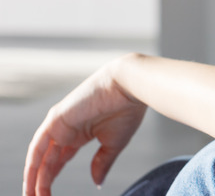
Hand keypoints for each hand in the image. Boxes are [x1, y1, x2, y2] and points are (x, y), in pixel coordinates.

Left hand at [24, 56, 146, 195]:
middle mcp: (66, 130)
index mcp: (80, 134)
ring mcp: (59, 124)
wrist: (128, 87)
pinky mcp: (56, 119)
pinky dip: (32, 163)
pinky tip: (31, 179)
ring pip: (40, 155)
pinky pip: (38, 145)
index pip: (59, 161)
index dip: (52, 179)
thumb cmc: (126, 109)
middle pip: (47, 161)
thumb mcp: (114, 143)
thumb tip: (96, 182)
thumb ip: (102, 162)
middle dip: (41, 182)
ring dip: (34, 177)